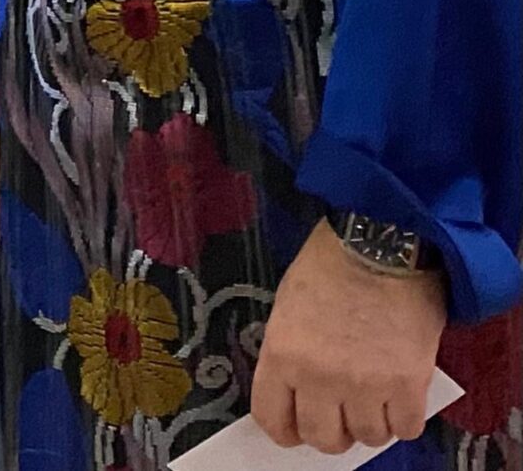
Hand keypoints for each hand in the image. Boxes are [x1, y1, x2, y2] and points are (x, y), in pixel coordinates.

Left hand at [251, 220, 447, 451]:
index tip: (296, 428)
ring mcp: (365, 385)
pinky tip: (399, 397)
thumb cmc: (330, 264)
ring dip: (370, 423)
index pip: (273, 418)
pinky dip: (404, 419)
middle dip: (331, 430)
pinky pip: (405, 429)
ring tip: (373, 397)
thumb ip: (291, 354)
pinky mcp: (408, 386)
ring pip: (366, 438)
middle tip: (340, 414)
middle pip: (322, 438)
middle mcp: (320, 378)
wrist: (380, 243)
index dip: (285, 430)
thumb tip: (299, 393)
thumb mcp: (289, 305)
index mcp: (282, 354)